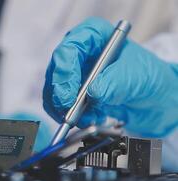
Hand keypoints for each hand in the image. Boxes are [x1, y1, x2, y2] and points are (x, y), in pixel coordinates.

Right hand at [43, 17, 177, 136]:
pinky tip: (90, 118)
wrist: (150, 96)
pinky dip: (71, 116)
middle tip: (69, 113)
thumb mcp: (135, 76)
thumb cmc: (145, 76)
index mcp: (93, 35)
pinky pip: (59, 105)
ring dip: (67, 109)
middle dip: (61, 95)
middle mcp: (78, 52)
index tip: (68, 96)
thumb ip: (114, 83)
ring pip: (54, 91)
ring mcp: (72, 72)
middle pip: (56, 71)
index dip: (65, 72)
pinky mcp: (71, 91)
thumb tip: (93, 92)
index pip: (69, 49)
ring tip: (89, 119)